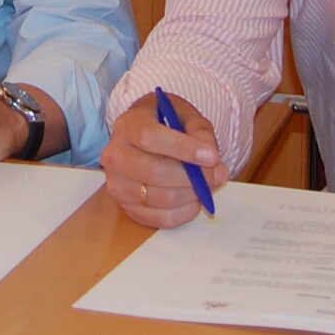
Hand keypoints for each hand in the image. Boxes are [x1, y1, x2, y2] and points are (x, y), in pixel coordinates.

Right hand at [99, 92, 227, 227]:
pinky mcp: (127, 208)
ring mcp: (117, 185)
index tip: (211, 156)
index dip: (183, 148)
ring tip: (207, 184)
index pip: (150, 138)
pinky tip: (194, 198)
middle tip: (218, 173)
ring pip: (160, 198)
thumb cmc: (166, 125)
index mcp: (128, 126)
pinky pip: (161, 219)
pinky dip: (185, 211)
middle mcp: (115, 156)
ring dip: (192, 194)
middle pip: (154, 172)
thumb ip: (199, 132)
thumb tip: (210, 158)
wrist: (144, 137)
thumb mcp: (185, 116)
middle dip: (193, 177)